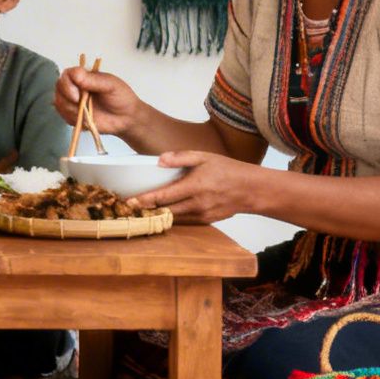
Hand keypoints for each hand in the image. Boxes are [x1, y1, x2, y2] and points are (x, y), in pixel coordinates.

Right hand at [54, 65, 142, 137]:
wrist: (126, 118)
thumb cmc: (121, 98)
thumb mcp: (111, 85)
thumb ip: (94, 80)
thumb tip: (76, 74)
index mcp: (84, 76)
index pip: (67, 74)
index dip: (67, 84)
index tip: (77, 95)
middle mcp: (75, 87)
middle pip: (59, 87)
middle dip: (66, 96)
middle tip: (79, 103)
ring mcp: (73, 102)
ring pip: (59, 102)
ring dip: (69, 108)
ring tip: (86, 112)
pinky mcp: (73, 115)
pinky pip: (63, 116)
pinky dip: (71, 118)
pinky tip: (84, 119)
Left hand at [130, 150, 253, 223]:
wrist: (251, 190)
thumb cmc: (227, 170)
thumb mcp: (205, 157)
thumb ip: (181, 158)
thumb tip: (159, 160)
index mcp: (195, 185)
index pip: (164, 196)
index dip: (145, 200)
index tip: (129, 202)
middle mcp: (197, 203)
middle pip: (165, 210)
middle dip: (146, 210)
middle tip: (129, 208)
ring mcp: (202, 215)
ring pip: (173, 218)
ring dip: (157, 216)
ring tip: (142, 211)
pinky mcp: (206, 221)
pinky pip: (184, 221)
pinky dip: (172, 217)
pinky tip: (163, 212)